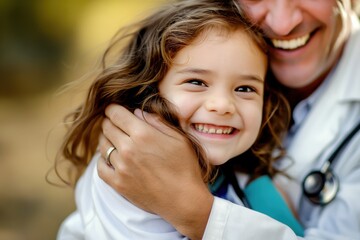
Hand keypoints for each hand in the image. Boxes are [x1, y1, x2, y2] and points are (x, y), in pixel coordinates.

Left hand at [98, 104, 213, 238]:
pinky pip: (100, 167)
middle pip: (107, 128)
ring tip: (113, 139)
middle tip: (114, 122)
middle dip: (109, 121)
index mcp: (143, 134)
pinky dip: (102, 159)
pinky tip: (110, 157)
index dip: (113, 108)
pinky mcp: (118, 184)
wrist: (184, 200)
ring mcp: (121, 167)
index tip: (113, 108)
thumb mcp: (178, 139)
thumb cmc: (185, 167)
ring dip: (106, 139)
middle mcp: (128, 149)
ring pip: (102, 145)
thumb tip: (137, 112)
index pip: (116, 114)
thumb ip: (157, 122)